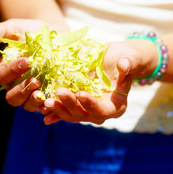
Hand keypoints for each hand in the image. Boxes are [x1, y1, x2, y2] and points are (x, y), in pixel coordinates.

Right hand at [0, 19, 66, 111]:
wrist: (56, 36)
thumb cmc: (31, 31)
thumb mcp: (17, 27)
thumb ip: (2, 31)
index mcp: (5, 72)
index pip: (2, 76)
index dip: (13, 70)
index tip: (27, 61)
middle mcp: (15, 87)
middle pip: (12, 97)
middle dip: (22, 90)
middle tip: (36, 80)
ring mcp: (30, 94)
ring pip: (26, 105)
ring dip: (33, 101)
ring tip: (42, 91)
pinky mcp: (46, 98)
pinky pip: (43, 108)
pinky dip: (46, 107)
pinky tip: (52, 102)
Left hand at [40, 40, 157, 124]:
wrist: (114, 59)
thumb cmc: (124, 58)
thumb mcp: (128, 58)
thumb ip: (127, 64)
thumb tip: (124, 64)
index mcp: (116, 106)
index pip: (103, 110)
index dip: (91, 104)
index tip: (80, 93)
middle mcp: (101, 112)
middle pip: (84, 115)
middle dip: (70, 105)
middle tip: (59, 92)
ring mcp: (87, 111)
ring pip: (72, 115)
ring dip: (59, 109)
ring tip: (46, 101)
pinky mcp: (77, 106)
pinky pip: (65, 113)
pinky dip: (54, 113)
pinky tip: (44, 113)